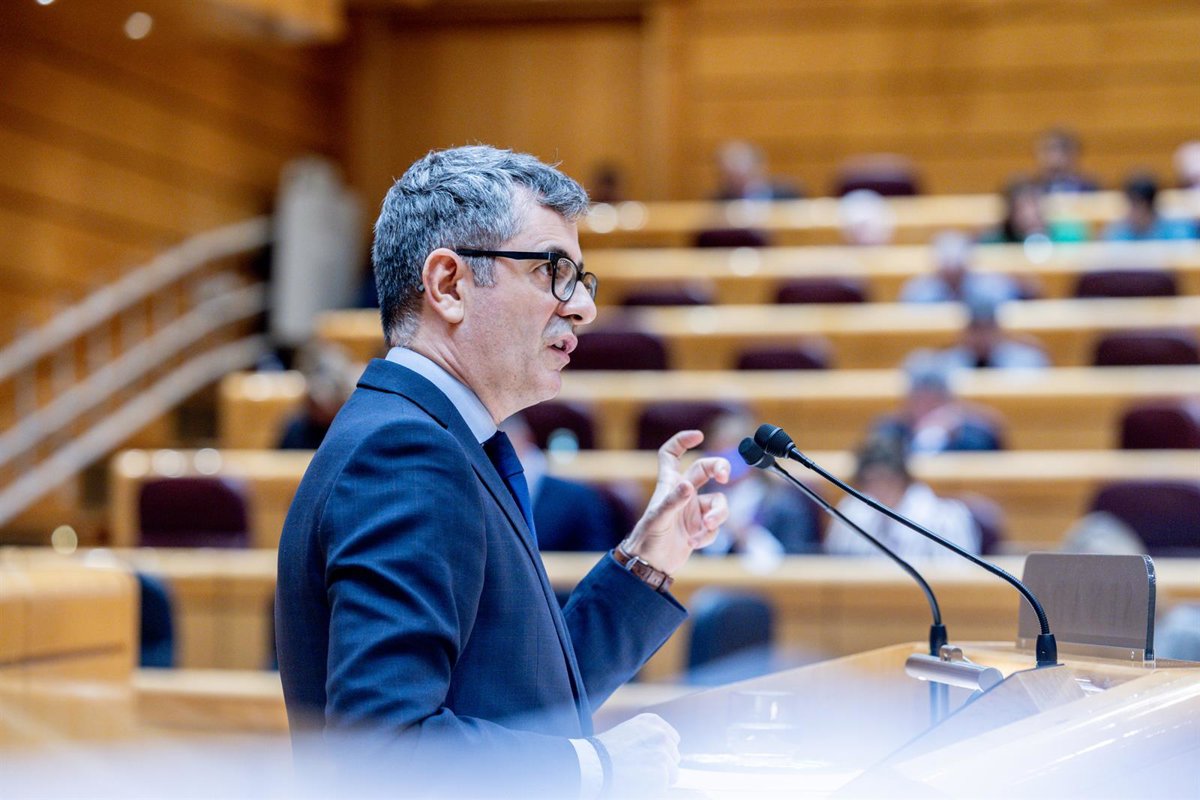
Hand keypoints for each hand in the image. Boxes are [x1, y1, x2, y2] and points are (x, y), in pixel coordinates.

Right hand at [596, 713, 680, 798]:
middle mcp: (661, 735)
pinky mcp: (662, 774)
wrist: (595, 766)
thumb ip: (647, 737)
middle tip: (640, 770)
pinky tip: (638, 784)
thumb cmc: (605, 752)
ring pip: (672, 774)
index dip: (662, 752)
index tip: (648, 758)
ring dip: (658, 779)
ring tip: (637, 776)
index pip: (672, 739)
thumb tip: (663, 751)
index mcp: (652, 722)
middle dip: (662, 766)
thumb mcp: (628, 732)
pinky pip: (664, 787)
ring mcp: (662, 754)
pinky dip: (653, 790)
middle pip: (673, 757)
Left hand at [623, 430, 729, 574]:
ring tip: (706, 528)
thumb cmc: (647, 539)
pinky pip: (715, 526)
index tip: (698, 435)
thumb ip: (673, 501)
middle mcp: (683, 494)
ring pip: (718, 502)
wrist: (650, 566)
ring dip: (717, 515)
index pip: (672, 455)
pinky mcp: (700, 528)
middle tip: (724, 476)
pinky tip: (693, 543)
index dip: (683, 441)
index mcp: (669, 485)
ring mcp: (693, 510)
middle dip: (720, 469)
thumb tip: (689, 485)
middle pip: (706, 470)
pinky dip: (708, 535)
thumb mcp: (658, 519)